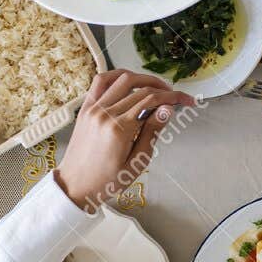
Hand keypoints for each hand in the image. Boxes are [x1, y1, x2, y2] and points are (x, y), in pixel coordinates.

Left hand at [55, 70, 194, 209]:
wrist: (75, 185)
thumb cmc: (106, 181)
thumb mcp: (137, 162)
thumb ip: (152, 132)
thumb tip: (167, 109)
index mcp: (119, 129)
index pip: (153, 101)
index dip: (174, 97)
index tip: (187, 100)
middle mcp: (105, 114)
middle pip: (141, 90)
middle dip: (164, 90)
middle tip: (176, 98)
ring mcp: (93, 109)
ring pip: (122, 79)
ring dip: (144, 79)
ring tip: (157, 88)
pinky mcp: (85, 108)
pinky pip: (101, 82)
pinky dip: (117, 75)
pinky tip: (130, 81)